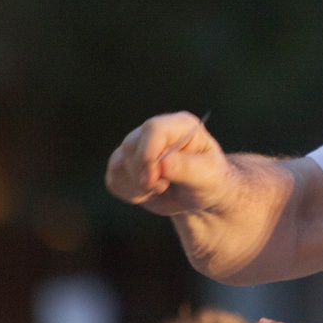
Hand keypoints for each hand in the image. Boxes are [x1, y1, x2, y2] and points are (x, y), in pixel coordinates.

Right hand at [105, 111, 227, 215]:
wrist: (199, 197)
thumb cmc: (209, 181)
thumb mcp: (208, 177)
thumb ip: (187, 168)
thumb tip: (163, 162)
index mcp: (181, 125)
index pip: (153, 129)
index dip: (148, 155)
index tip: (153, 180)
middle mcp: (156, 130)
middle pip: (131, 146)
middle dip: (143, 176)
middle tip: (165, 187)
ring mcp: (138, 145)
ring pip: (118, 163)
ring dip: (136, 187)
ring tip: (161, 189)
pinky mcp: (126, 163)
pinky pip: (113, 179)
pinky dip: (129, 193)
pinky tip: (148, 193)